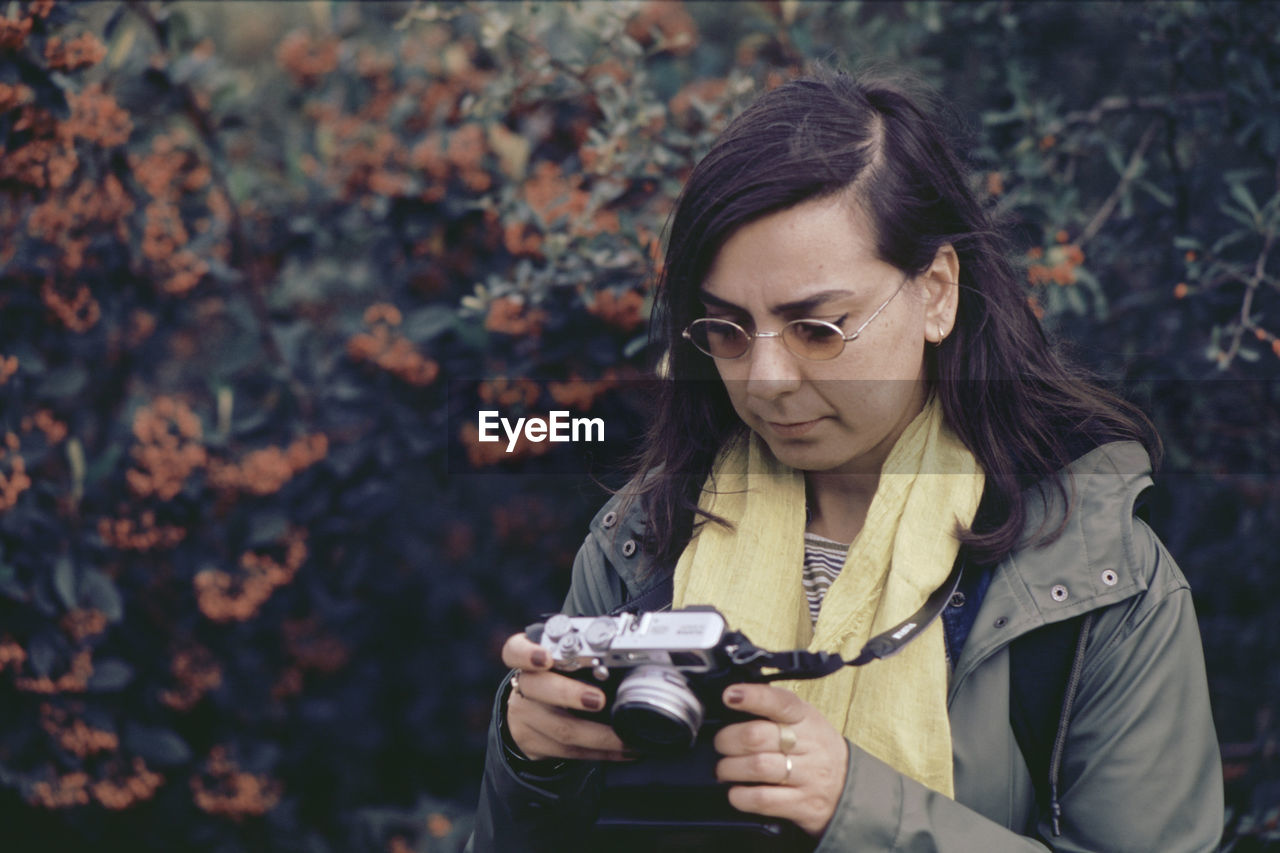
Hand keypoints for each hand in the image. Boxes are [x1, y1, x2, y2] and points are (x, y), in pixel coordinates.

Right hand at [500, 632, 632, 762]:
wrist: (529, 712)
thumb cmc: (556, 678)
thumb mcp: (561, 661)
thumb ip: (581, 656)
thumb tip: (623, 658)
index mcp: (528, 659)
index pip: (515, 651)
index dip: (528, 654)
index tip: (545, 658)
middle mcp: (524, 687)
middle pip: (539, 689)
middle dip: (570, 694)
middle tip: (598, 700)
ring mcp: (526, 719)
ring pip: (560, 729)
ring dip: (599, 736)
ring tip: (627, 737)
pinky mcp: (535, 745)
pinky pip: (570, 751)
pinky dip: (601, 751)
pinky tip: (623, 750)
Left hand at [713, 683, 848, 836]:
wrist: (848, 787)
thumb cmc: (815, 748)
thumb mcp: (804, 720)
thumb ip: (774, 709)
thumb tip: (733, 699)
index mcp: (806, 718)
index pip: (780, 701)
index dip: (753, 696)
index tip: (730, 695)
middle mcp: (808, 745)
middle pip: (757, 736)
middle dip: (728, 739)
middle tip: (721, 744)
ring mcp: (807, 776)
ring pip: (756, 767)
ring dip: (729, 768)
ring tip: (724, 769)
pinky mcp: (802, 805)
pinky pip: (762, 800)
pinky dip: (740, 796)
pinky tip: (736, 791)